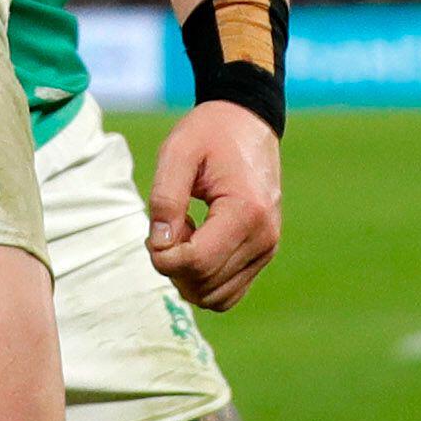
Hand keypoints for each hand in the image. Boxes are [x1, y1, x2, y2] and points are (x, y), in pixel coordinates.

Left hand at [146, 100, 283, 310]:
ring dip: (187, 275)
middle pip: (205, 285)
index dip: (163, 257)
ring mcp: (267, 249)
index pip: (197, 263)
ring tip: (183, 233)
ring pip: (216, 297)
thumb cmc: (209, 133)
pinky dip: (203, 278)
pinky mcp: (263, 254)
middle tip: (167, 226)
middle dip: (173, 265)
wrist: (247, 122)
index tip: (153, 232)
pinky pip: (228, 291)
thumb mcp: (177, 152)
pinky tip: (195, 243)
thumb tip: (159, 245)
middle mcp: (264, 238)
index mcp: (246, 212)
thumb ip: (165, 198)